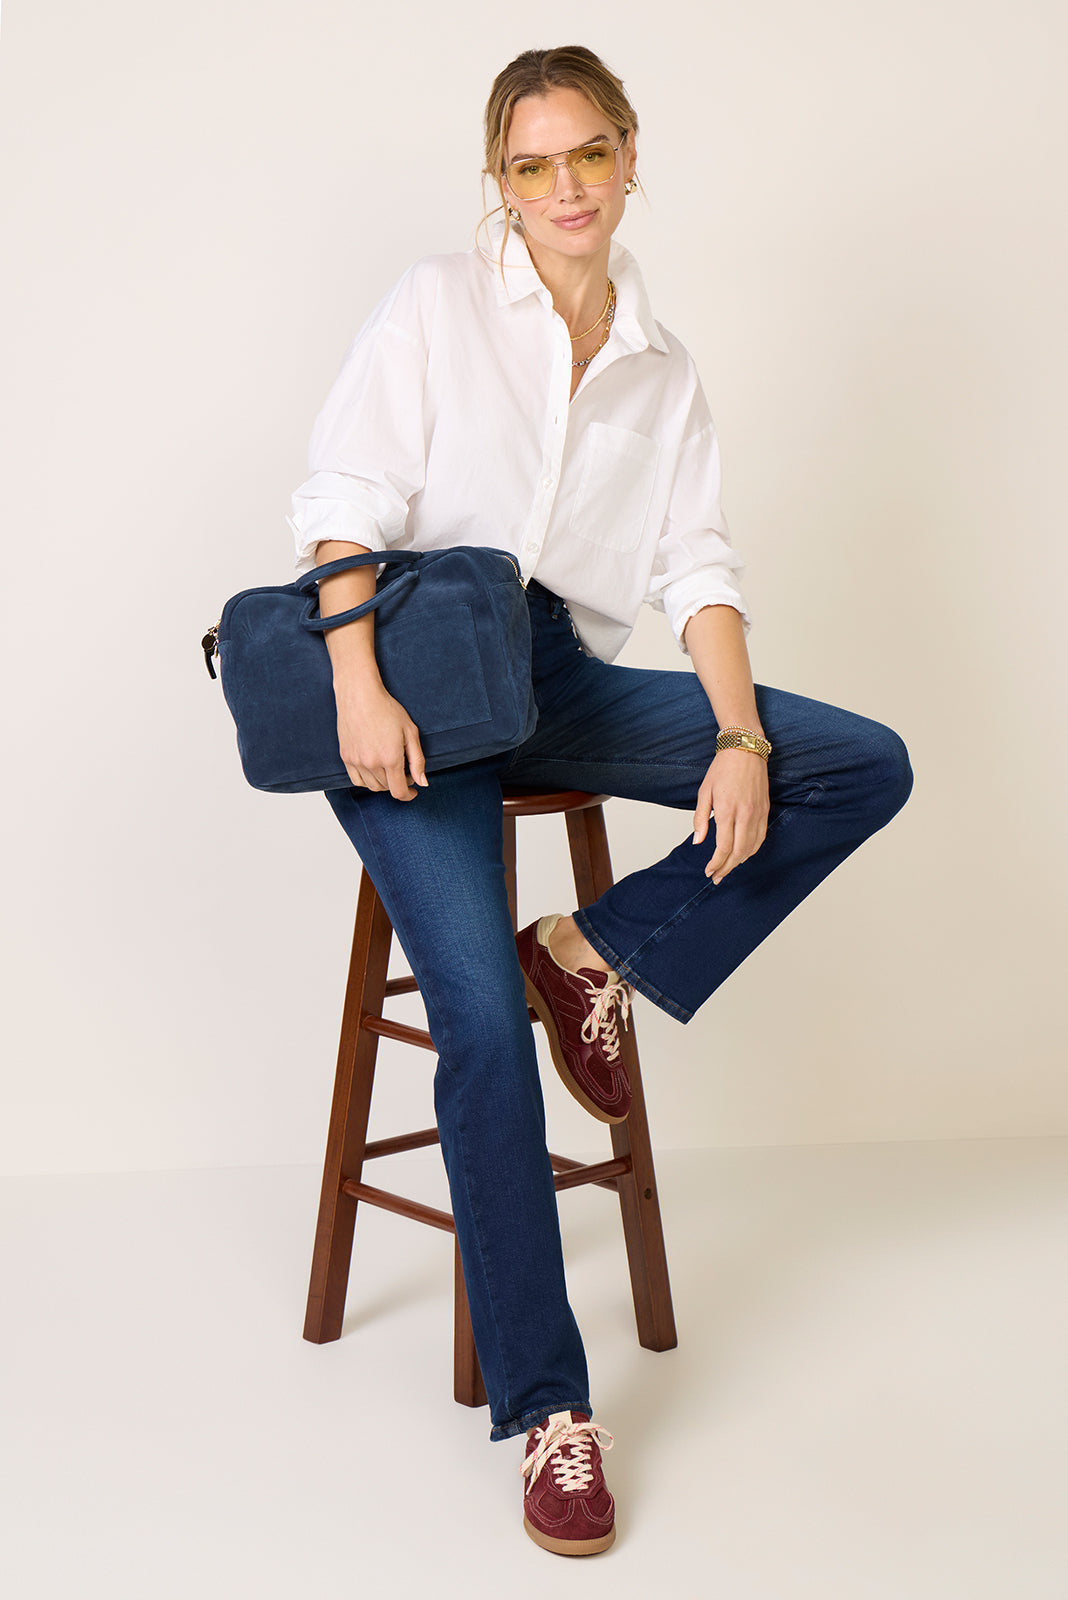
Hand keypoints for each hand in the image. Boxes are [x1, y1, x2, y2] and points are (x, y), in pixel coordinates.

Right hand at [335, 676, 426, 799]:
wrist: (359, 695)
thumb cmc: (387, 709)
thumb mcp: (410, 732)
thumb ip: (417, 760)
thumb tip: (422, 783)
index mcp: (390, 758)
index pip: (399, 791)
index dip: (408, 795)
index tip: (414, 791)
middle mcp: (372, 763)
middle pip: (387, 788)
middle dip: (399, 783)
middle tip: (405, 770)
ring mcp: (356, 761)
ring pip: (372, 786)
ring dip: (384, 783)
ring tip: (390, 768)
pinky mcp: (346, 757)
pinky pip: (357, 780)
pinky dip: (367, 780)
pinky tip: (374, 769)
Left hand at [692, 749, 768, 883]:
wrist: (745, 751)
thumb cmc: (722, 769)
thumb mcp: (704, 792)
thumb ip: (701, 819)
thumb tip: (698, 842)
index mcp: (728, 810)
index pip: (723, 847)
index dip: (716, 863)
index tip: (709, 871)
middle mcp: (746, 815)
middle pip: (738, 852)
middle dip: (727, 868)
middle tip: (717, 877)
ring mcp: (758, 813)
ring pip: (752, 847)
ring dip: (740, 862)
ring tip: (728, 868)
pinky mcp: (765, 810)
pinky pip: (761, 837)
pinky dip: (752, 850)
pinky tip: (743, 854)